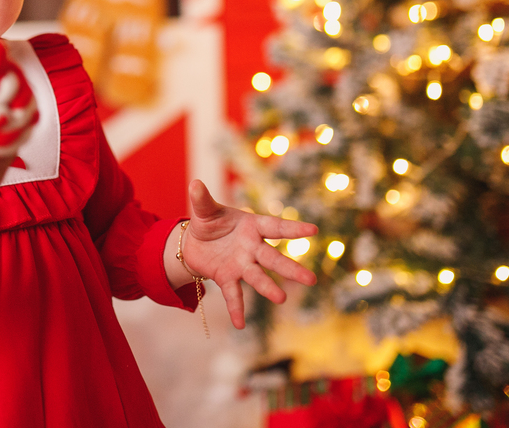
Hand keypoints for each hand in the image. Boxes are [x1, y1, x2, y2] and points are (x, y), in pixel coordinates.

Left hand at [177, 180, 317, 328]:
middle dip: (290, 268)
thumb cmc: (209, 222)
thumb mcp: (204, 210)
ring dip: (268, 288)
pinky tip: (240, 325)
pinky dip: (236, 309)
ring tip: (281, 299)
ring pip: (257, 277)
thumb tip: (195, 183)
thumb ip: (202, 199)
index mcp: (251, 226)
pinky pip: (234, 295)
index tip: (313, 230)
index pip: (275, 227)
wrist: (195, 242)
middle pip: (272, 258)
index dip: (293, 228)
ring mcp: (242, 264)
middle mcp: (251, 248)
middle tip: (310, 280)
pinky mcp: (227, 278)